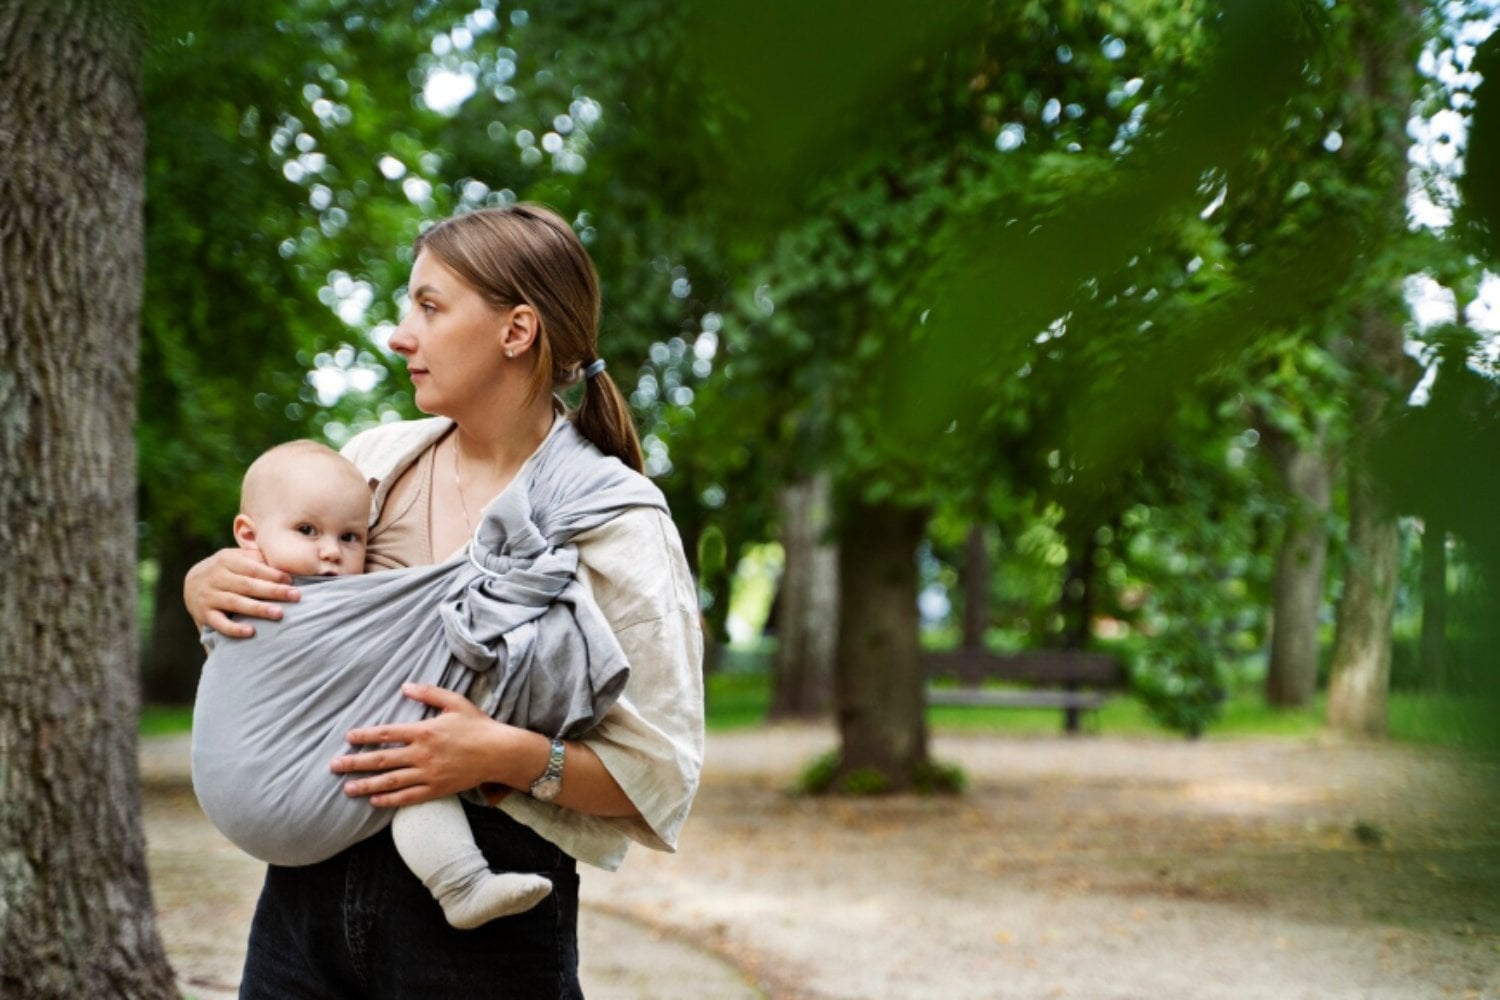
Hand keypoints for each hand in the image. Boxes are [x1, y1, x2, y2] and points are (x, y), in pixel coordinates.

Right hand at [184, 547, 300, 637]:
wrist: (191, 583)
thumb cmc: (226, 569)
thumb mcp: (237, 557)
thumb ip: (257, 558)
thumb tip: (286, 559)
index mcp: (226, 560)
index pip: (253, 568)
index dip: (273, 574)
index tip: (291, 581)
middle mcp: (216, 577)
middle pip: (248, 585)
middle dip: (273, 591)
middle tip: (296, 596)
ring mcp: (209, 596)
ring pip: (236, 602)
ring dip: (258, 609)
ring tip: (279, 614)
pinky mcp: (204, 614)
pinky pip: (220, 623)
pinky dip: (234, 628)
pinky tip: (251, 632)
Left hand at [331, 683, 509, 807]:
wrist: (499, 752)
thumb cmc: (478, 725)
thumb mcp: (455, 702)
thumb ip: (429, 693)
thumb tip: (404, 686)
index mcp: (425, 730)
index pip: (388, 733)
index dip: (366, 735)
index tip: (349, 737)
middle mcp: (423, 754)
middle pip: (382, 759)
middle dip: (355, 762)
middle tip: (334, 766)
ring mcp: (429, 773)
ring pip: (391, 781)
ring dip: (367, 785)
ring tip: (347, 788)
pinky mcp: (437, 789)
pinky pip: (409, 796)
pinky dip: (390, 799)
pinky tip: (375, 801)